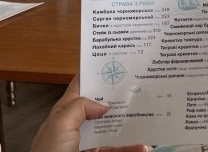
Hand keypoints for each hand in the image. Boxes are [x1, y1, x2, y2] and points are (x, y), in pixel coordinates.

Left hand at [31, 74, 149, 151]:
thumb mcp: (60, 123)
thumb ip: (81, 107)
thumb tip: (103, 104)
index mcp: (65, 111)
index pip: (81, 86)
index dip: (94, 74)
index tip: (114, 64)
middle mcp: (78, 125)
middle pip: (101, 107)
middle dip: (118, 99)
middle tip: (138, 90)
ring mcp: (89, 142)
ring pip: (113, 129)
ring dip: (129, 125)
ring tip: (146, 118)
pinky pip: (118, 149)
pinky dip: (131, 147)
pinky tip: (143, 145)